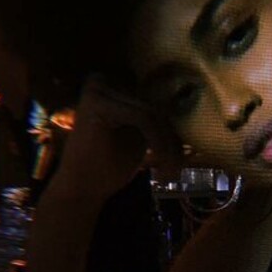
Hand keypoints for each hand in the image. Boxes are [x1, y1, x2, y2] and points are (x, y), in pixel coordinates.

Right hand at [50, 74, 182, 200]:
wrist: (81, 189)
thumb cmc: (108, 167)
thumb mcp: (140, 138)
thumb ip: (156, 122)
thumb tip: (190, 115)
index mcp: (113, 88)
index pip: (156, 105)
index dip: (174, 133)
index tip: (181, 161)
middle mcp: (104, 81)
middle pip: (157, 108)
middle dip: (173, 143)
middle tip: (175, 173)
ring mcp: (99, 89)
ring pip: (154, 115)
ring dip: (168, 148)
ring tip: (168, 175)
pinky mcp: (98, 102)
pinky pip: (144, 118)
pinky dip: (158, 145)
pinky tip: (160, 170)